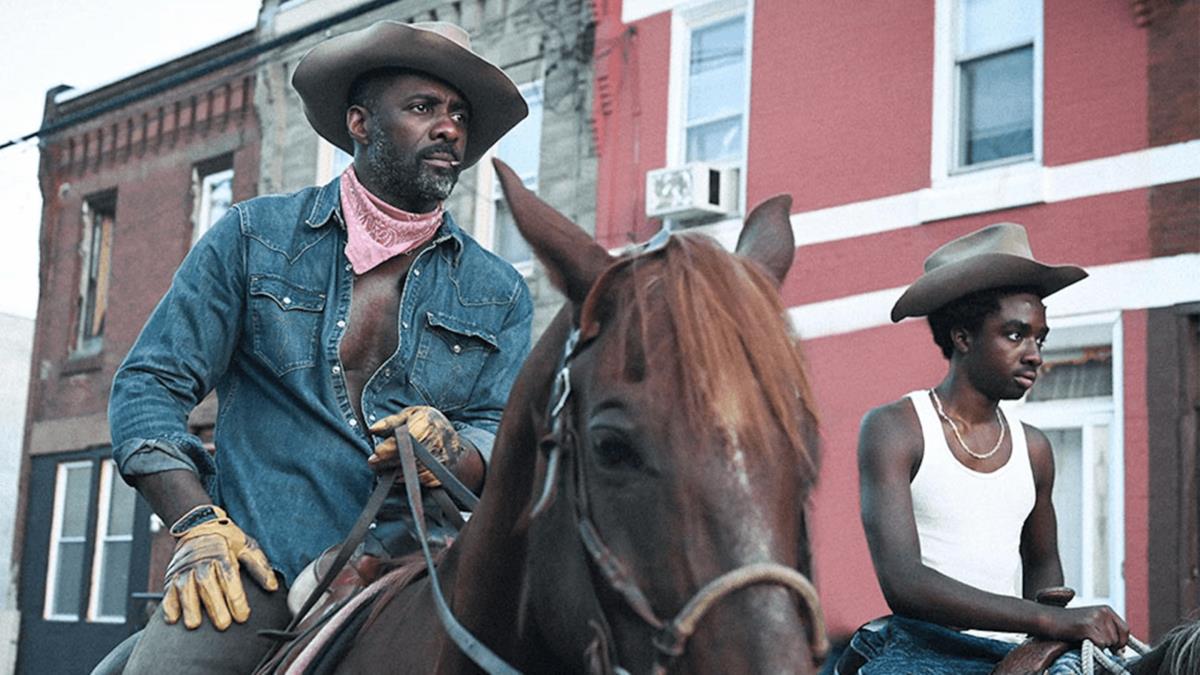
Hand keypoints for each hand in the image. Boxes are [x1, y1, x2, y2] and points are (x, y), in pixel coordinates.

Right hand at [162, 505, 277, 629]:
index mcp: (222, 554)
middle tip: (223, 624)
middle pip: (207, 585)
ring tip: (194, 624)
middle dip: (215, 606)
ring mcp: (184, 569)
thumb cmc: (226, 539)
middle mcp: (201, 562)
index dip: (236, 598)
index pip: (229, 578)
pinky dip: (168, 605)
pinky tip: (173, 618)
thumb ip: (259, 566)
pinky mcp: (171, 575)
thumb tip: (273, 587)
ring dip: (189, 607)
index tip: (243, 616)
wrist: (198, 523)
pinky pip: (168, 591)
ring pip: (184, 589)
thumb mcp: (247, 546)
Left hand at [368, 406, 467, 486]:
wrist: (453, 439)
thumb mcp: (409, 415)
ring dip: (396, 472)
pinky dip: (410, 480)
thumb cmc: (428, 424)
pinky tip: (399, 476)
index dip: (391, 447)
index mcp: (428, 421)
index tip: (377, 452)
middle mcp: (438, 439)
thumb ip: (390, 422)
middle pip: (410, 456)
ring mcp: (443, 456)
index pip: (407, 437)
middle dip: (388, 461)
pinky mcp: (445, 470)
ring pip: (416, 470)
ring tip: (384, 469)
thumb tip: (372, 429)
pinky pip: (425, 480)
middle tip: (374, 463)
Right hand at [1038, 604, 1128, 648]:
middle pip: (1118, 639)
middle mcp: (1103, 611)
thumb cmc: (1068, 624)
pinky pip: (1100, 645)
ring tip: (1083, 637)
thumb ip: (1108, 630)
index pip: (1125, 630)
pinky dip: (1091, 646)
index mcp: (1106, 609)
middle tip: (1090, 639)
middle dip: (1107, 644)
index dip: (1119, 642)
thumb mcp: (1092, 622)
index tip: (1109, 646)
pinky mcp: (1088, 626)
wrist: (1047, 618)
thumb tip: (1122, 649)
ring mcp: (1096, 618)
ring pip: (1109, 643)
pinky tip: (1080, 638)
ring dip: (1098, 645)